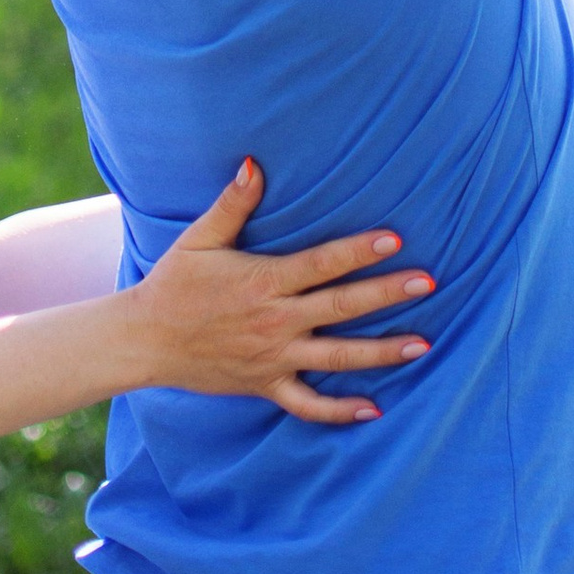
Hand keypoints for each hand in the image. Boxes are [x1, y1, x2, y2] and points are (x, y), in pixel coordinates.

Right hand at [127, 159, 435, 427]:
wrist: (145, 341)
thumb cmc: (174, 282)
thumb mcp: (200, 238)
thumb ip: (233, 202)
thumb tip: (255, 162)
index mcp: (263, 282)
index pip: (321, 264)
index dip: (358, 251)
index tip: (395, 240)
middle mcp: (275, 322)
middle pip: (341, 308)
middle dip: (387, 295)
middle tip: (428, 282)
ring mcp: (272, 359)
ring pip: (336, 359)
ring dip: (381, 353)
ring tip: (422, 345)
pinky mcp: (266, 385)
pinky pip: (308, 405)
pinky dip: (340, 412)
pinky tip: (374, 408)